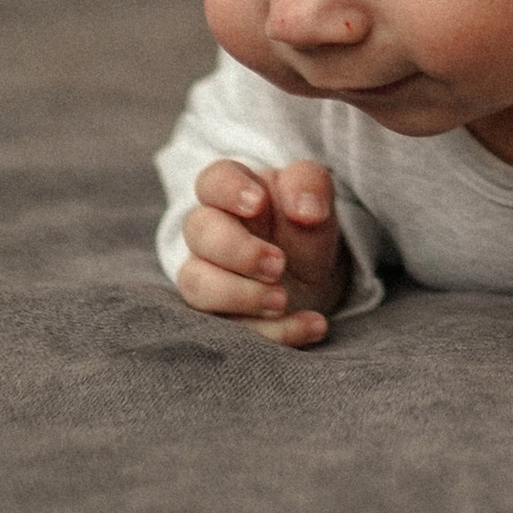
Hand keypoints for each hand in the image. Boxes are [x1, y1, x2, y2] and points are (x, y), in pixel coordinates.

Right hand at [177, 155, 346, 348]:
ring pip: (197, 284)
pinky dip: (273, 332)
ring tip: (283, 300)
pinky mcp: (218, 316)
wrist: (313, 273)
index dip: (228, 190)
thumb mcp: (315, 198)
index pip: (213, 180)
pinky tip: (312, 324)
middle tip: (279, 264)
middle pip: (198, 232)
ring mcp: (207, 276)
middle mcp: (210, 233)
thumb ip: (309, 187)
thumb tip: (305, 210)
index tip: (258, 203)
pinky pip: (229, 329)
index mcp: (231, 193)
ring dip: (241, 296)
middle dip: (238, 250)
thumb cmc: (302, 225)